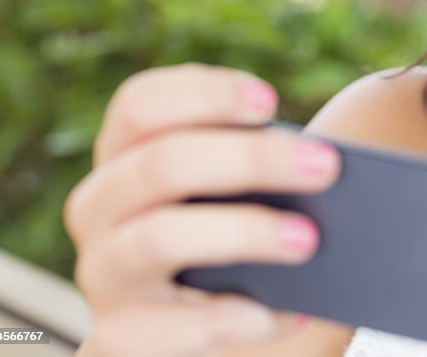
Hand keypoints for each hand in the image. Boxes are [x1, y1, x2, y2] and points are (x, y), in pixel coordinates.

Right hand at [64, 63, 341, 355]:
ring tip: (309, 239)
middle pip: (161, 163)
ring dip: (243, 233)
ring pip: (159, 237)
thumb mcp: (245, 191)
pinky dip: (233, 318)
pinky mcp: (117, 338)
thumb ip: (265, 169)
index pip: (141, 104)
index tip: (269, 101)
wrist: (215, 329)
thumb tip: (321, 163)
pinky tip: (288, 314)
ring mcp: (103, 273)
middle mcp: (100, 206)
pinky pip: (168, 330)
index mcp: (125, 153)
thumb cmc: (241, 237)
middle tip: (326, 165)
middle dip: (250, 159)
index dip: (203, 95)